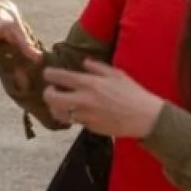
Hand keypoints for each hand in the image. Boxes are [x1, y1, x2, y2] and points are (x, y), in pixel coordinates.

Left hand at [40, 59, 166, 138]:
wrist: (144, 117)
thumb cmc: (132, 93)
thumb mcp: (116, 74)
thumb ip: (97, 67)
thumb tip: (84, 62)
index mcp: (89, 84)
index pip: (60, 77)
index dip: (49, 74)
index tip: (47, 73)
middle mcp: (83, 100)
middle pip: (52, 98)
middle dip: (47, 94)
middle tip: (51, 91)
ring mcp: (85, 115)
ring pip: (59, 113)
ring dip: (56, 108)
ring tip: (60, 103)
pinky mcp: (89, 127)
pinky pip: (74, 121)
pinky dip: (73, 116)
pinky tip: (78, 111)